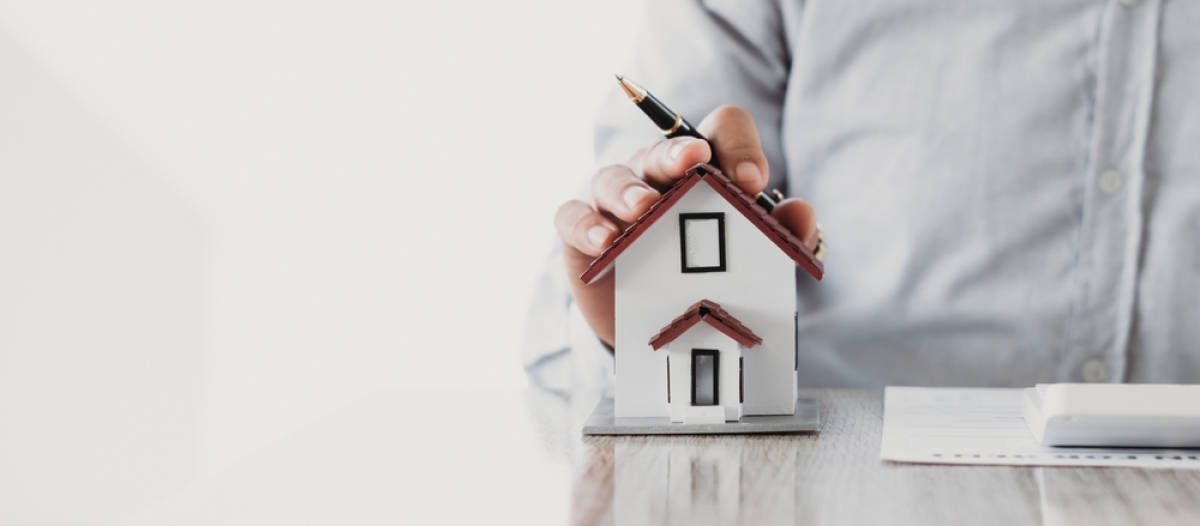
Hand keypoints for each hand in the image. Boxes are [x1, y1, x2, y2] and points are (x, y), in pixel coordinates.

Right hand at [554, 106, 819, 347]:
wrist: (663, 330)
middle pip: (664, 147)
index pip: (720, 129)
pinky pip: (572, 217)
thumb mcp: (756, 261)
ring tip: (644, 208)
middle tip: (694, 163)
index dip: (737, 144)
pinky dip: (586, 224)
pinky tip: (604, 240)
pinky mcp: (582, 237)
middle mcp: (657, 176)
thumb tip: (802, 212)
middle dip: (678, 153)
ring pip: (614, 177)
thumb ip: (784, 236)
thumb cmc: (711, 278)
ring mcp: (615, 203)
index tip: (750, 181)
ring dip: (629, 190)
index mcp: (706, 169)